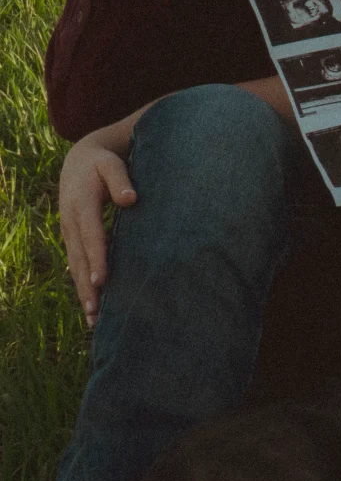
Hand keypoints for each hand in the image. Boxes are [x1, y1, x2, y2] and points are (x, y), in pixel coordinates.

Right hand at [59, 140, 136, 326]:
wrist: (77, 162)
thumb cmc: (101, 164)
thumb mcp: (111, 164)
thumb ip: (121, 179)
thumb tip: (131, 200)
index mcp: (82, 204)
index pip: (91, 235)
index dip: (97, 257)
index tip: (102, 280)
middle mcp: (72, 222)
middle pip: (80, 258)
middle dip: (87, 286)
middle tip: (95, 312)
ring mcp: (69, 232)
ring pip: (75, 266)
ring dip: (83, 292)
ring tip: (93, 319)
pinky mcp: (72, 239)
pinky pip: (76, 265)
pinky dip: (82, 285)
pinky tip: (91, 306)